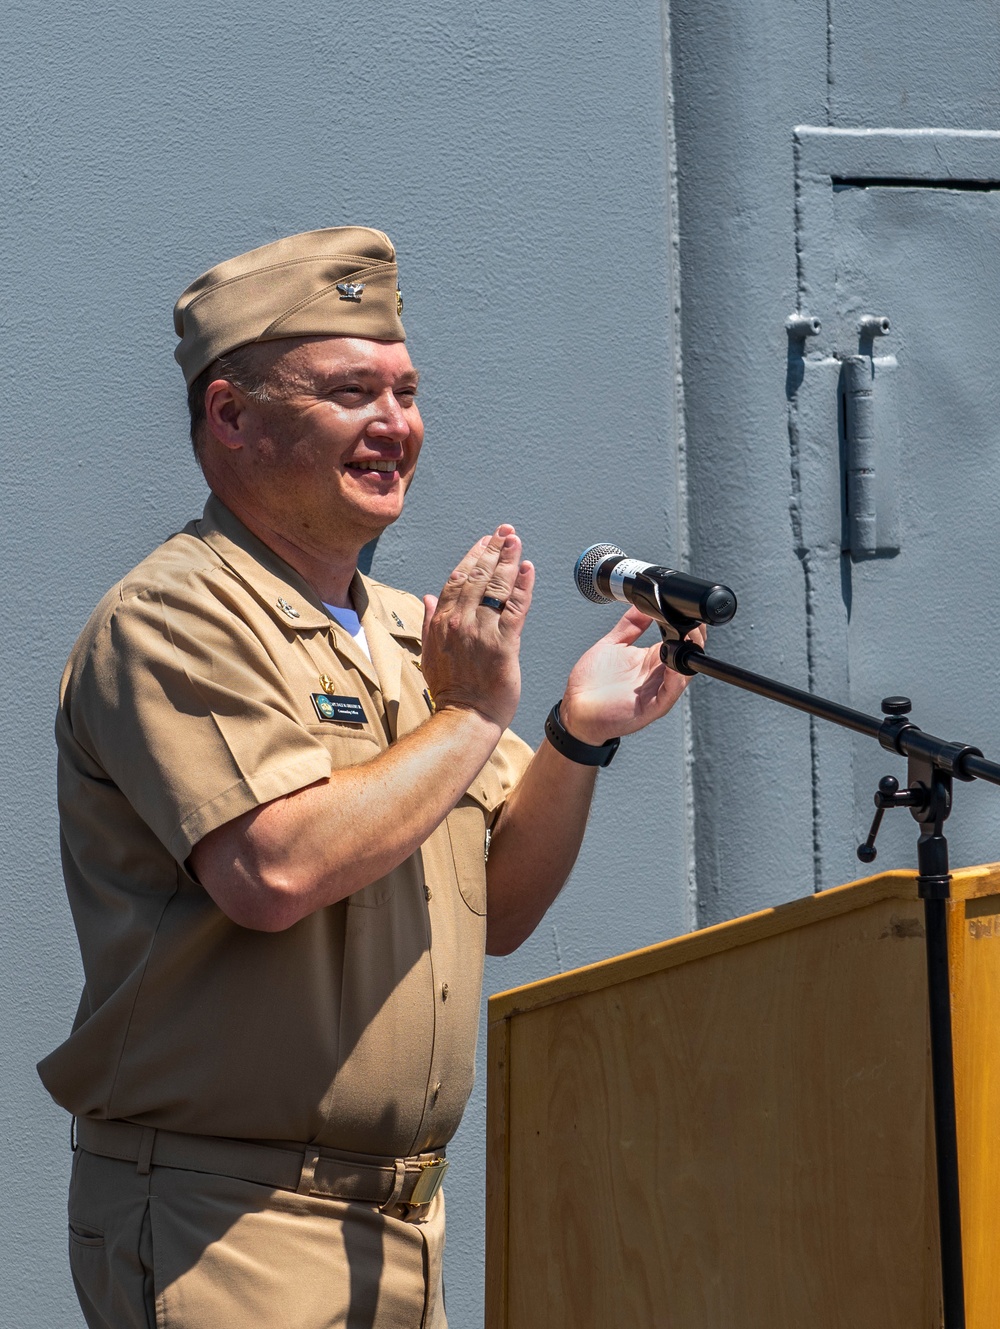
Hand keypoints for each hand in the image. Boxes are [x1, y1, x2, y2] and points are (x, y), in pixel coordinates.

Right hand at [421, 526, 534, 730]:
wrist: (464, 718)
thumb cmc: (450, 690)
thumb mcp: (430, 652)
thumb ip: (429, 621)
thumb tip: (426, 598)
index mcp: (442, 622)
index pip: (457, 579)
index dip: (472, 557)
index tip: (484, 542)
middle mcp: (461, 621)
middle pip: (478, 576)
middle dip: (493, 550)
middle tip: (504, 532)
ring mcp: (482, 631)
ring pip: (497, 587)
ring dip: (508, 560)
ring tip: (516, 540)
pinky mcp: (504, 644)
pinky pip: (516, 608)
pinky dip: (523, 586)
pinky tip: (528, 568)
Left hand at [558, 608, 704, 745]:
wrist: (576, 708)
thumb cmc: (592, 683)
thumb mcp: (612, 645)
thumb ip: (629, 625)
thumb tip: (642, 603)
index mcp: (652, 660)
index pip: (679, 641)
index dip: (686, 627)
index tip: (684, 611)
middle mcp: (657, 675)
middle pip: (686, 656)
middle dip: (693, 639)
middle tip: (691, 624)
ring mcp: (655, 692)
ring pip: (683, 674)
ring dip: (687, 657)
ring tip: (685, 640)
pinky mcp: (650, 707)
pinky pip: (669, 693)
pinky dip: (675, 680)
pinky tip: (674, 667)